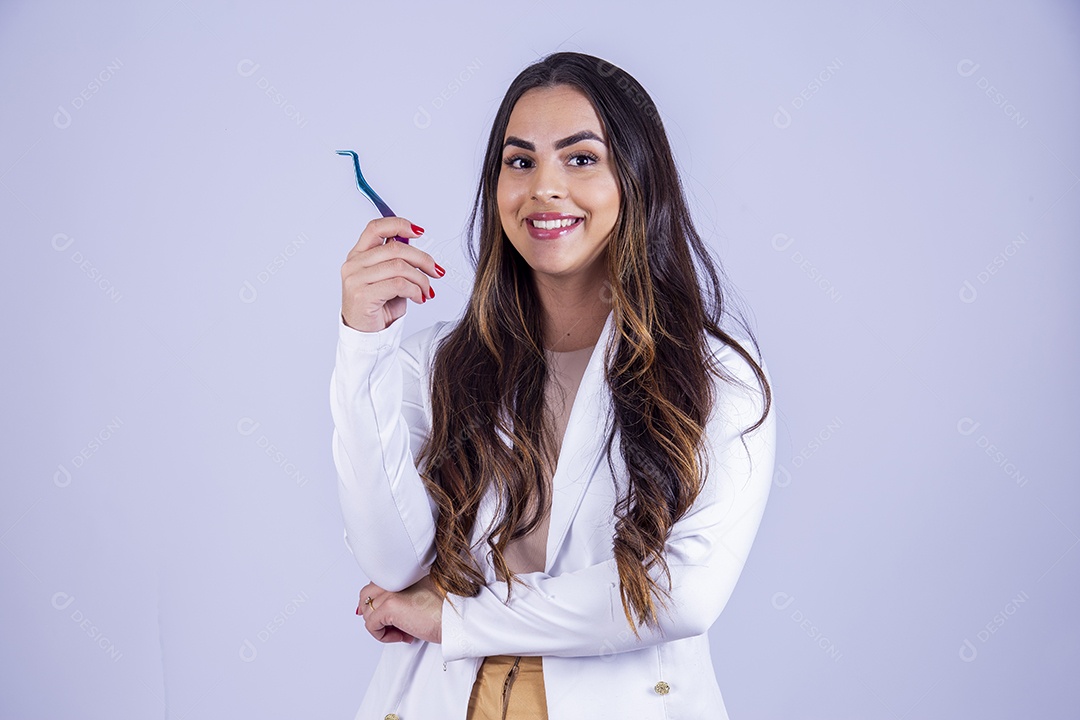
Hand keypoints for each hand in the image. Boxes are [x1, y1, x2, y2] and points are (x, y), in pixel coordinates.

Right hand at [340, 217, 442, 332]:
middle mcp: (354, 264)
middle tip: (436, 271)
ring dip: (421, 279)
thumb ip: (396, 259)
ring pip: (400, 267)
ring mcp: (356, 279)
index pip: (376, 228)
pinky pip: (399, 284)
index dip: (399, 225)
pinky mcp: (363, 295)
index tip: (419, 232)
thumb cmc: (378, 306)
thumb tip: (416, 242)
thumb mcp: (389, 278)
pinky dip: (415, 290)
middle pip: (395, 248)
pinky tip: (419, 298)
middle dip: (422, 259)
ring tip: (427, 290)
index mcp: (358, 255)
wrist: (367, 335)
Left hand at [356, 575, 442, 644]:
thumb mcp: (422, 595)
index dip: (378, 603)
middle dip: (374, 613)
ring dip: (381, 626)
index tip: (388, 616)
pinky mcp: (389, 607)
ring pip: (367, 612)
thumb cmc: (444, 611)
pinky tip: (402, 635)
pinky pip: (370, 625)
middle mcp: (394, 579)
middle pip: (365, 595)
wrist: (453, 620)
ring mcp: (390, 591)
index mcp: (403, 573)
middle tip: (390, 625)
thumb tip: (384, 608)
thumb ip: (403, 595)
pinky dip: (382, 636)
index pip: (376, 585)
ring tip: (401, 631)